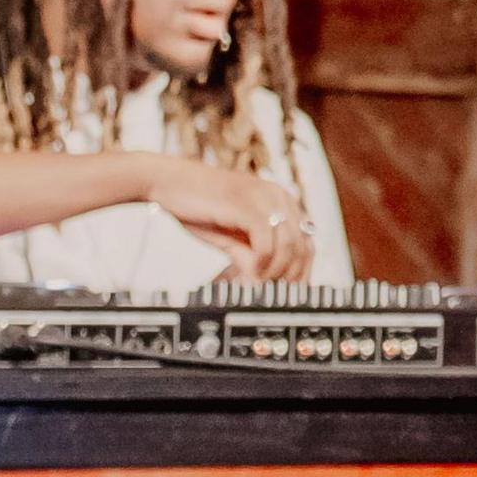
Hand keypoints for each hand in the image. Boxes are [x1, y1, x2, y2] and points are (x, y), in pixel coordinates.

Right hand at [139, 157, 316, 280]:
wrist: (169, 182)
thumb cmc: (200, 208)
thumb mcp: (231, 237)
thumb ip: (250, 255)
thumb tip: (264, 282)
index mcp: (280, 200)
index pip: (307, 241)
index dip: (302, 271)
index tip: (290, 293)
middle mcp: (279, 196)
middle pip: (303, 245)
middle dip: (291, 275)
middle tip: (275, 293)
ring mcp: (265, 198)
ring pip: (289, 244)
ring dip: (277, 271)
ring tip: (260, 282)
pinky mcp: (247, 204)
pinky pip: (267, 240)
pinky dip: (263, 261)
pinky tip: (251, 270)